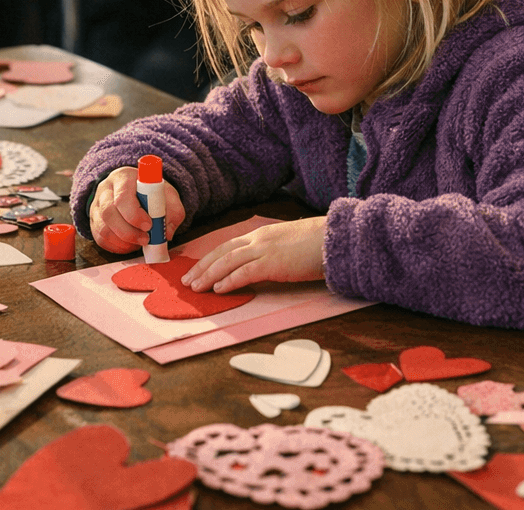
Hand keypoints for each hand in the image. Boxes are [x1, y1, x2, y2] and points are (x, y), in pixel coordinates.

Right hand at [88, 165, 184, 253]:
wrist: (137, 192)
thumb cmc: (152, 193)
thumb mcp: (167, 195)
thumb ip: (173, 211)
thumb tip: (167, 232)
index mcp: (123, 178)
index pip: (122, 197)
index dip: (134, 214)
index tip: (149, 225)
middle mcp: (105, 190)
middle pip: (108, 213)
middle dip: (128, 232)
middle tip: (146, 239)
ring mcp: (96, 206)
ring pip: (103, 228)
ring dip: (123, 241)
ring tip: (139, 242)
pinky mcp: (94, 222)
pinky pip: (100, 238)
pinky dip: (117, 247)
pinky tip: (130, 245)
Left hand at [180, 217, 326, 293]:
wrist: (336, 238)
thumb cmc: (318, 244)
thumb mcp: (290, 244)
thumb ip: (274, 252)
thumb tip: (265, 265)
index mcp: (262, 234)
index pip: (228, 245)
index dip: (210, 257)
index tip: (197, 268)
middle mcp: (259, 239)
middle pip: (222, 251)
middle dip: (202, 266)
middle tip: (187, 280)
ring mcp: (265, 250)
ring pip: (228, 261)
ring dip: (209, 275)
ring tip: (196, 287)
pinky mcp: (273, 263)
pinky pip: (245, 272)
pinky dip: (229, 281)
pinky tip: (218, 289)